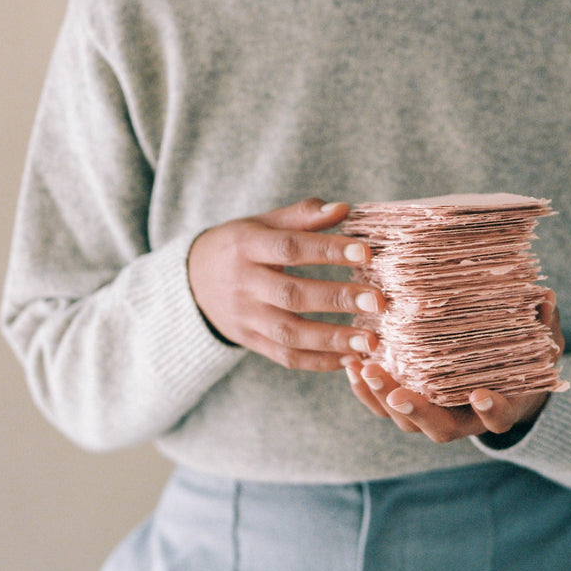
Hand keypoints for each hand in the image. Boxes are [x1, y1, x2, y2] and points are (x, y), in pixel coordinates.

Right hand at [186, 198, 381, 371]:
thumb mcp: (262, 223)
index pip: (290, 247)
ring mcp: (245, 317)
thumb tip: (344, 208)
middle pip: (292, 294)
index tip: (366, 253)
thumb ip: (302, 216)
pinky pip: (285, 357)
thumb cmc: (239, 245)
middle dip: (338, 298)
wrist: (192, 280)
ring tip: (371, 341)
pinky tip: (349, 359)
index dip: (328, 250)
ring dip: (332, 339)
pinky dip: (318, 362)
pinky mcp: (249, 342)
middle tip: (379, 301)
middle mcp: (243, 284)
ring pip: (290, 333)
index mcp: (246, 246)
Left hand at [342, 289, 562, 443]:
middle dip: (416, 411)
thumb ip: (544, 325)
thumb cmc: (525, 360)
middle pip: (438, 428)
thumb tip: (547, 298)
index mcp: (502, 406)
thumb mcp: (542, 343)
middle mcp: (465, 418)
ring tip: (363, 370)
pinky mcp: (412, 403)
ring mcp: (436, 413)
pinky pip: (385, 406)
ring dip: (382, 399)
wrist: (507, 384)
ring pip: (406, 420)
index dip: (490, 410)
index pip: (499, 417)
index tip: (480, 394)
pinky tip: (351, 366)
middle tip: (396, 392)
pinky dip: (367, 392)